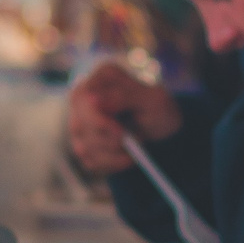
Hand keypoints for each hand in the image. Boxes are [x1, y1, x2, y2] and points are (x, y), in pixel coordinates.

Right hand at [65, 62, 180, 176]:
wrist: (164, 132)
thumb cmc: (159, 111)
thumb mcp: (151, 101)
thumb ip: (123, 96)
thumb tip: (92, 99)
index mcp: (102, 78)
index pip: (83, 101)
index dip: (99, 121)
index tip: (122, 134)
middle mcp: (84, 96)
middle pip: (79, 126)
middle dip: (108, 141)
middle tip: (132, 143)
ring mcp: (80, 119)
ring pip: (83, 147)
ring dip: (113, 155)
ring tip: (134, 149)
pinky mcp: (82, 141)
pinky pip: (88, 160)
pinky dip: (110, 164)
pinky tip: (126, 157)